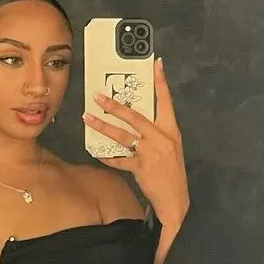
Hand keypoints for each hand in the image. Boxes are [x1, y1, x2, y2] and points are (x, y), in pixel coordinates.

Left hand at [83, 57, 189, 226]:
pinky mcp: (140, 167)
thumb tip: (137, 122)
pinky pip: (118, 159)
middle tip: (99, 97)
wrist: (175, 199)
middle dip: (115, 106)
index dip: (161, 82)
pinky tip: (96, 151)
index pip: (166, 101)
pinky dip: (106, 156)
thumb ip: (156, 134)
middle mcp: (161, 138)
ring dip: (102, 127)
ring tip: (88, 118)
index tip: (156, 64)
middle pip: (135, 117)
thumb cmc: (172, 173)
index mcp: (171, 131)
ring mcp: (150, 153)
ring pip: (122, 136)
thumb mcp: (171, 148)